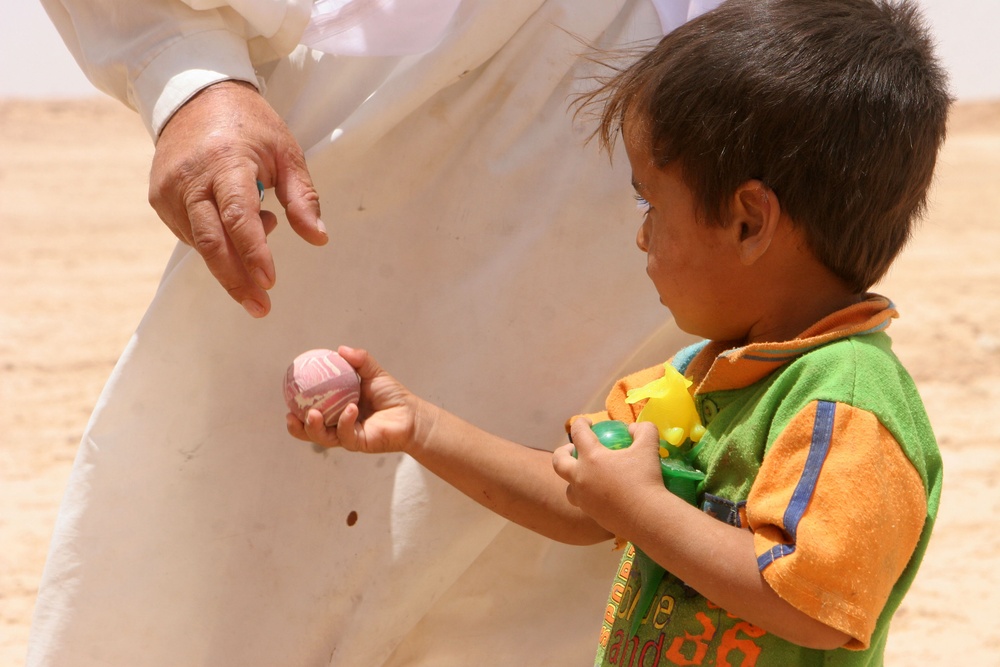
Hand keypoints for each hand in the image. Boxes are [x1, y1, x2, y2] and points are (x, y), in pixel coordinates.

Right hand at [149, 80, 326, 317]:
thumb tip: (318, 239)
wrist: (195, 96)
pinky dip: (216, 244)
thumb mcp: (287, 152)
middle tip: (260, 307)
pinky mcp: (159, 199)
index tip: (270, 282)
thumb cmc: (250, 125)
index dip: (254, 253)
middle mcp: (190, 179)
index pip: (238, 217)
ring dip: (232, 260)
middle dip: (236, 280)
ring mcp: (169, 191)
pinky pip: (190, 235)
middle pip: (212, 242)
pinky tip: (236, 230)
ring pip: (201, 243)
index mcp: (226, 163)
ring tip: (260, 249)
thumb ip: (302, 198)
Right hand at [285, 346, 424, 452]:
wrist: (411, 413)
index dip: (296, 409)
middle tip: (292, 415)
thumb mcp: (373, 373)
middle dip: (298, 427)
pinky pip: (346, 435)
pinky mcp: (359, 443)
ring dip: (315, 427)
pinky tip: (350, 410)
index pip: (311, 413)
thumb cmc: (391, 395)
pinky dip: (345, 422)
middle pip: (311, 431)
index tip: (287, 399)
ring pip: (324, 438)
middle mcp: (338, 425)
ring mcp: (348, 436)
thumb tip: (340, 349)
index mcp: (336, 410)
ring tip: (314, 414)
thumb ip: (359, 360)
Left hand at [552, 419, 665, 535]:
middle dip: (562, 453)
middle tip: (572, 450)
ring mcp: (584, 499)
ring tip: (586, 476)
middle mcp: (581, 478)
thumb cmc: (645, 479)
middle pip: (558, 463)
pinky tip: (603, 494)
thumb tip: (634, 428)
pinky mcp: (592, 515)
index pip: (578, 433)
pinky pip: (584, 504)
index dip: (581, 423)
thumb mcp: (648, 447)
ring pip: (569, 489)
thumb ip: (643, 430)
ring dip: (573, 479)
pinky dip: (589, 496)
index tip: (587, 422)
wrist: (647, 517)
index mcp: (591, 458)